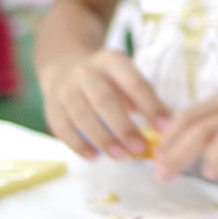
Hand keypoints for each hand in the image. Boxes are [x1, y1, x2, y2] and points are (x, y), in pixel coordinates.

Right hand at [40, 49, 169, 159]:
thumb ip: (144, 98)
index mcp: (111, 61)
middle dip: (123, 126)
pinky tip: (94, 157)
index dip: (150, 106)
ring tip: (120, 156)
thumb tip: (167, 126)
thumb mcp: (126, 77)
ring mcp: (65, 88)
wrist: (64, 65)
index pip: (133, 83)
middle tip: (139, 148)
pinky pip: (62, 127)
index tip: (165, 128)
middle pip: (103, 99)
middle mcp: (85, 72)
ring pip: (81, 114)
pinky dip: (78, 144)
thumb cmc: (106, 79)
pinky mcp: (51, 106)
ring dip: (102, 138)